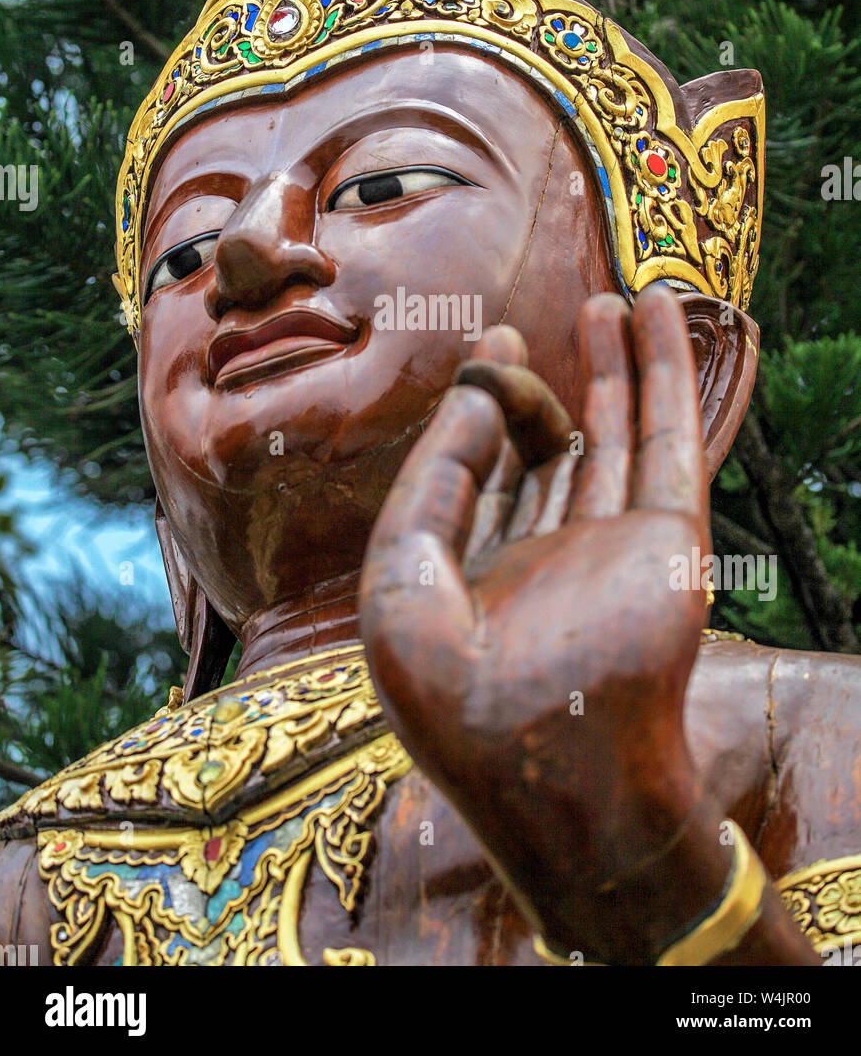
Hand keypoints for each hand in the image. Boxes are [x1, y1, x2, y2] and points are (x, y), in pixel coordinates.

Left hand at [359, 286, 717, 959]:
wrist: (543, 771)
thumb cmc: (450, 696)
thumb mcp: (400, 573)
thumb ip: (435, 475)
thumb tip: (477, 389)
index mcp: (484, 575)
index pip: (491, 474)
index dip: (491, 407)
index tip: (497, 342)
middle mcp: (552, 558)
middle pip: (560, 450)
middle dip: (561, 384)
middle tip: (570, 314)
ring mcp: (614, 547)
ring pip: (622, 434)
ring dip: (624, 366)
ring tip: (625, 298)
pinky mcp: (668, 540)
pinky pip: (670, 438)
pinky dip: (666, 375)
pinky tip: (659, 319)